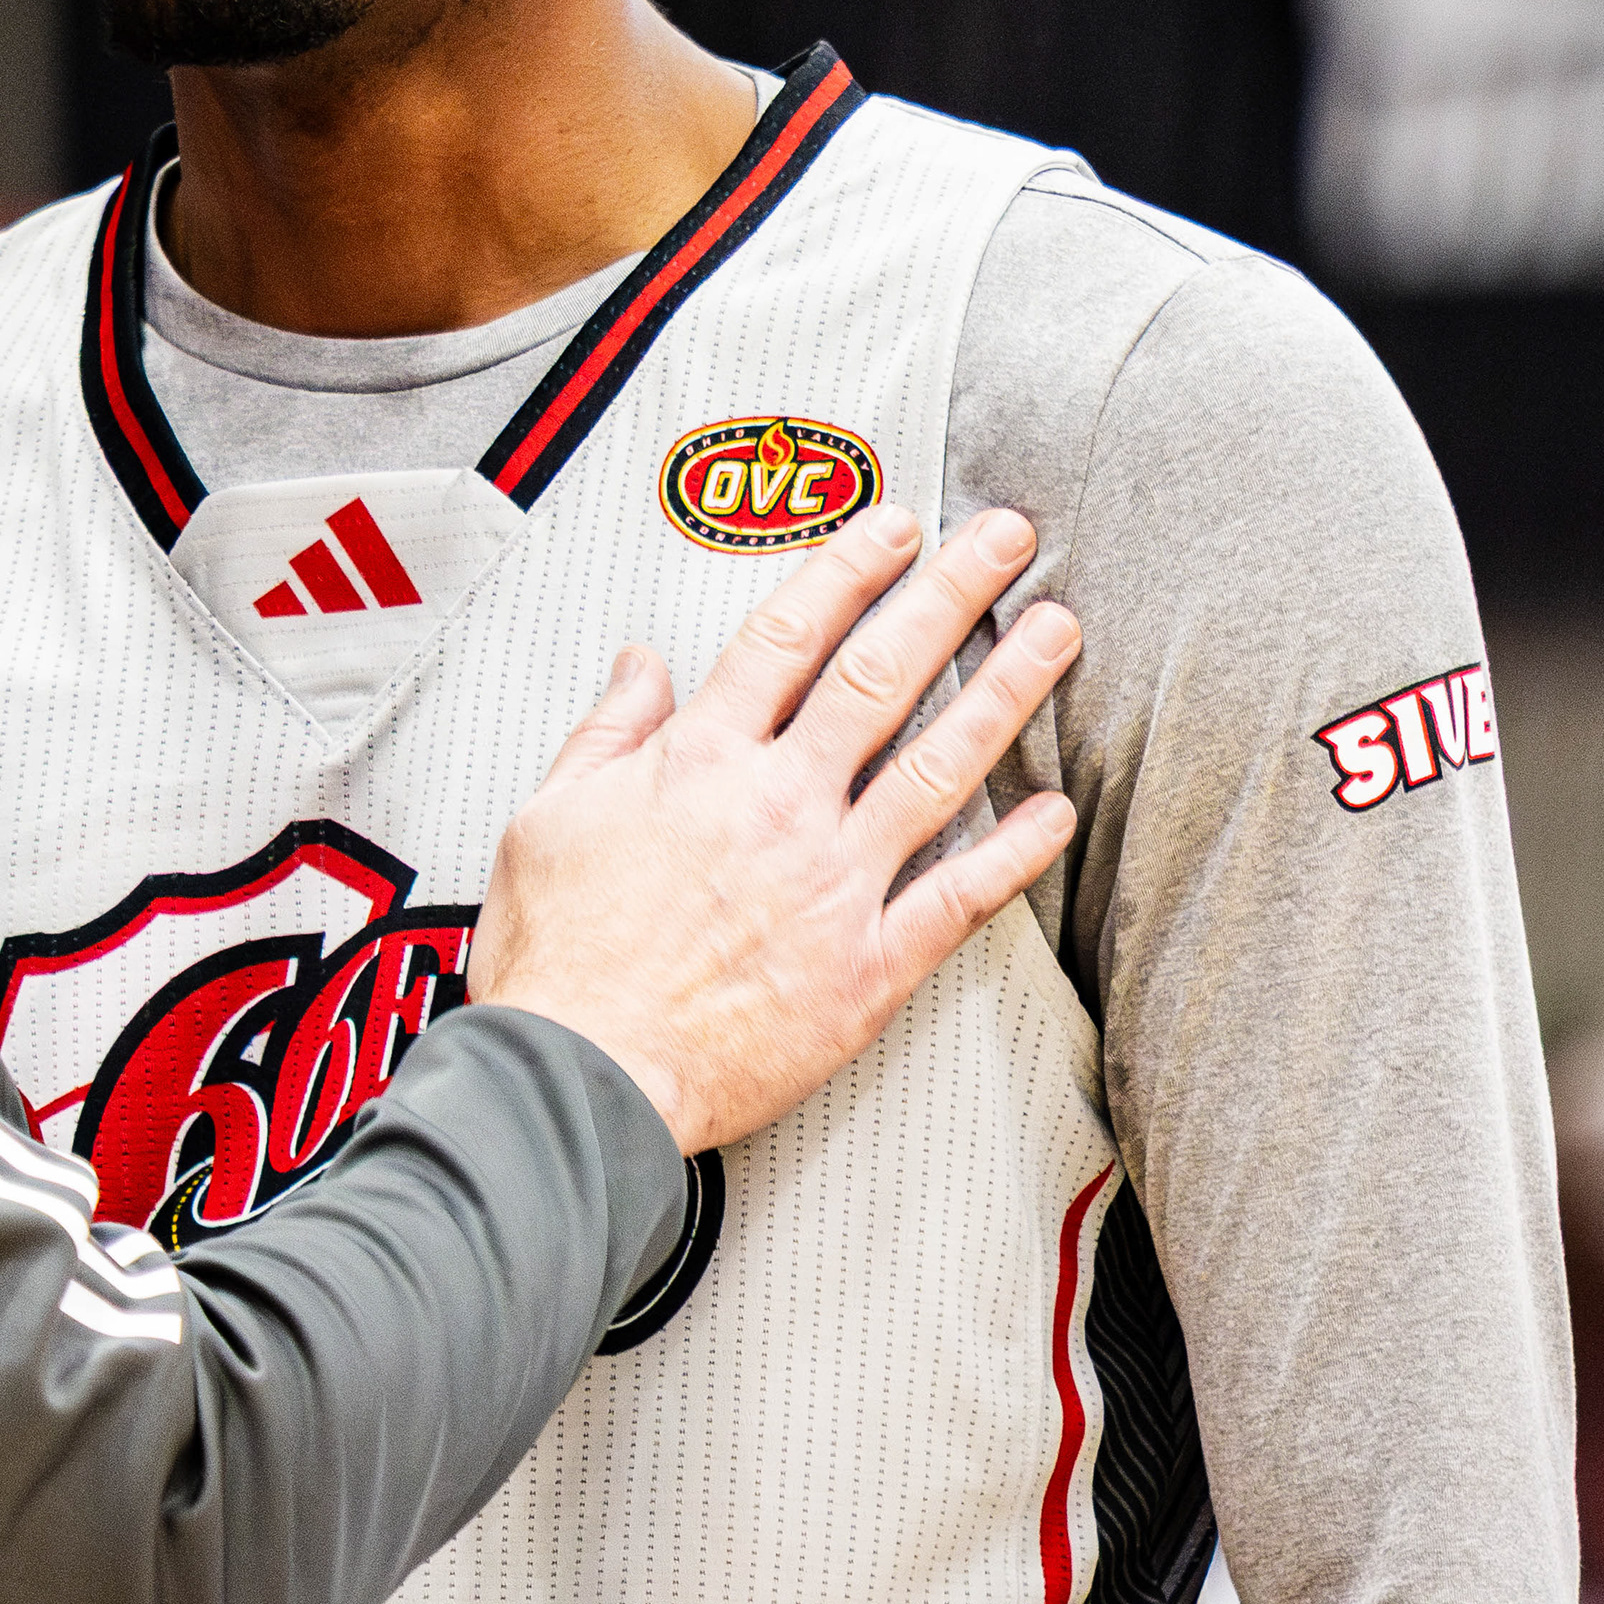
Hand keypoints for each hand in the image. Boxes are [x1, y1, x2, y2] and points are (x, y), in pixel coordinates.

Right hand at [466, 504, 1080, 1157]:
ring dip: (1004, 691)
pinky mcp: (866, 970)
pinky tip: (1054, 809)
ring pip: (938, 768)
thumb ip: (607, 732)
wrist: (581, 1077)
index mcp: (698, 762)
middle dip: (950, 594)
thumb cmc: (557, 958)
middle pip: (878, 675)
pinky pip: (957, 899)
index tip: (894, 526)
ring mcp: (831, 885)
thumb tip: (640, 665)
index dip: (849, 569)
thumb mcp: (548, 817)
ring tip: (1056, 633)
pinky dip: (1013, 853)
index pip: (788, 635)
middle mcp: (777, 807)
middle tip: (1004, 539)